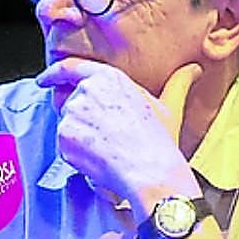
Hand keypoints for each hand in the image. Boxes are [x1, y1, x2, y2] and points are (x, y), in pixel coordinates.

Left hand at [35, 58, 202, 208]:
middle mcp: (86, 90)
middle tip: (102, 135)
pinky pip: (63, 144)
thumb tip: (193, 69)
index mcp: (108, 77)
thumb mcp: (169, 107)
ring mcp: (72, 113)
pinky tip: (96, 157)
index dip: (54, 73)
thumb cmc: (158, 141)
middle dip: (80, 118)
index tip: (45, 79)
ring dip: (79, 136)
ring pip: (66, 124)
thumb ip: (177, 84)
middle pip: (69, 102)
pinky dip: (75, 153)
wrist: (148, 170)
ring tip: (105, 147)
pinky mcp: (64, 135)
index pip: (71, 68)